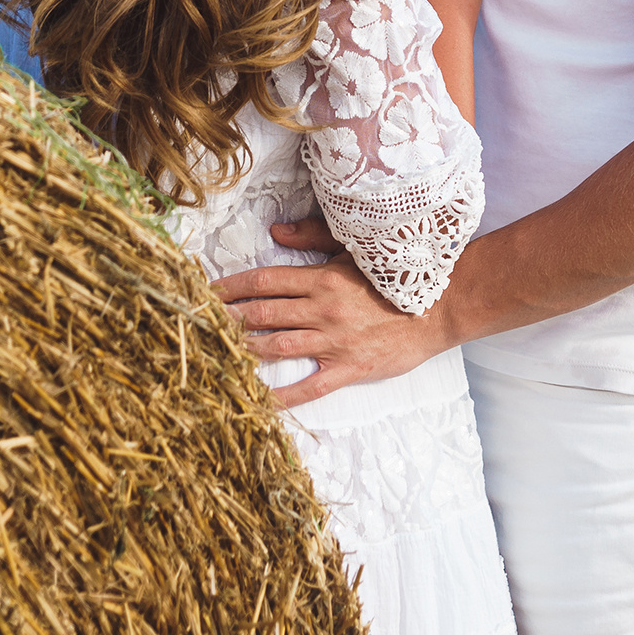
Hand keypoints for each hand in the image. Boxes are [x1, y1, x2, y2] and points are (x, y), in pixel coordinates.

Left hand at [212, 222, 452, 407]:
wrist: (439, 307)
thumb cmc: (395, 278)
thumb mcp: (354, 250)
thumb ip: (313, 237)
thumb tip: (275, 232)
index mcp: (322, 279)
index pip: (264, 281)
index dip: (230, 286)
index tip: (203, 291)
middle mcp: (323, 310)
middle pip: (262, 314)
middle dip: (226, 319)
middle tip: (194, 323)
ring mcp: (335, 342)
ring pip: (278, 347)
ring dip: (244, 351)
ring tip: (214, 354)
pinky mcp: (349, 368)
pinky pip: (309, 387)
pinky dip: (282, 397)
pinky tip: (258, 403)